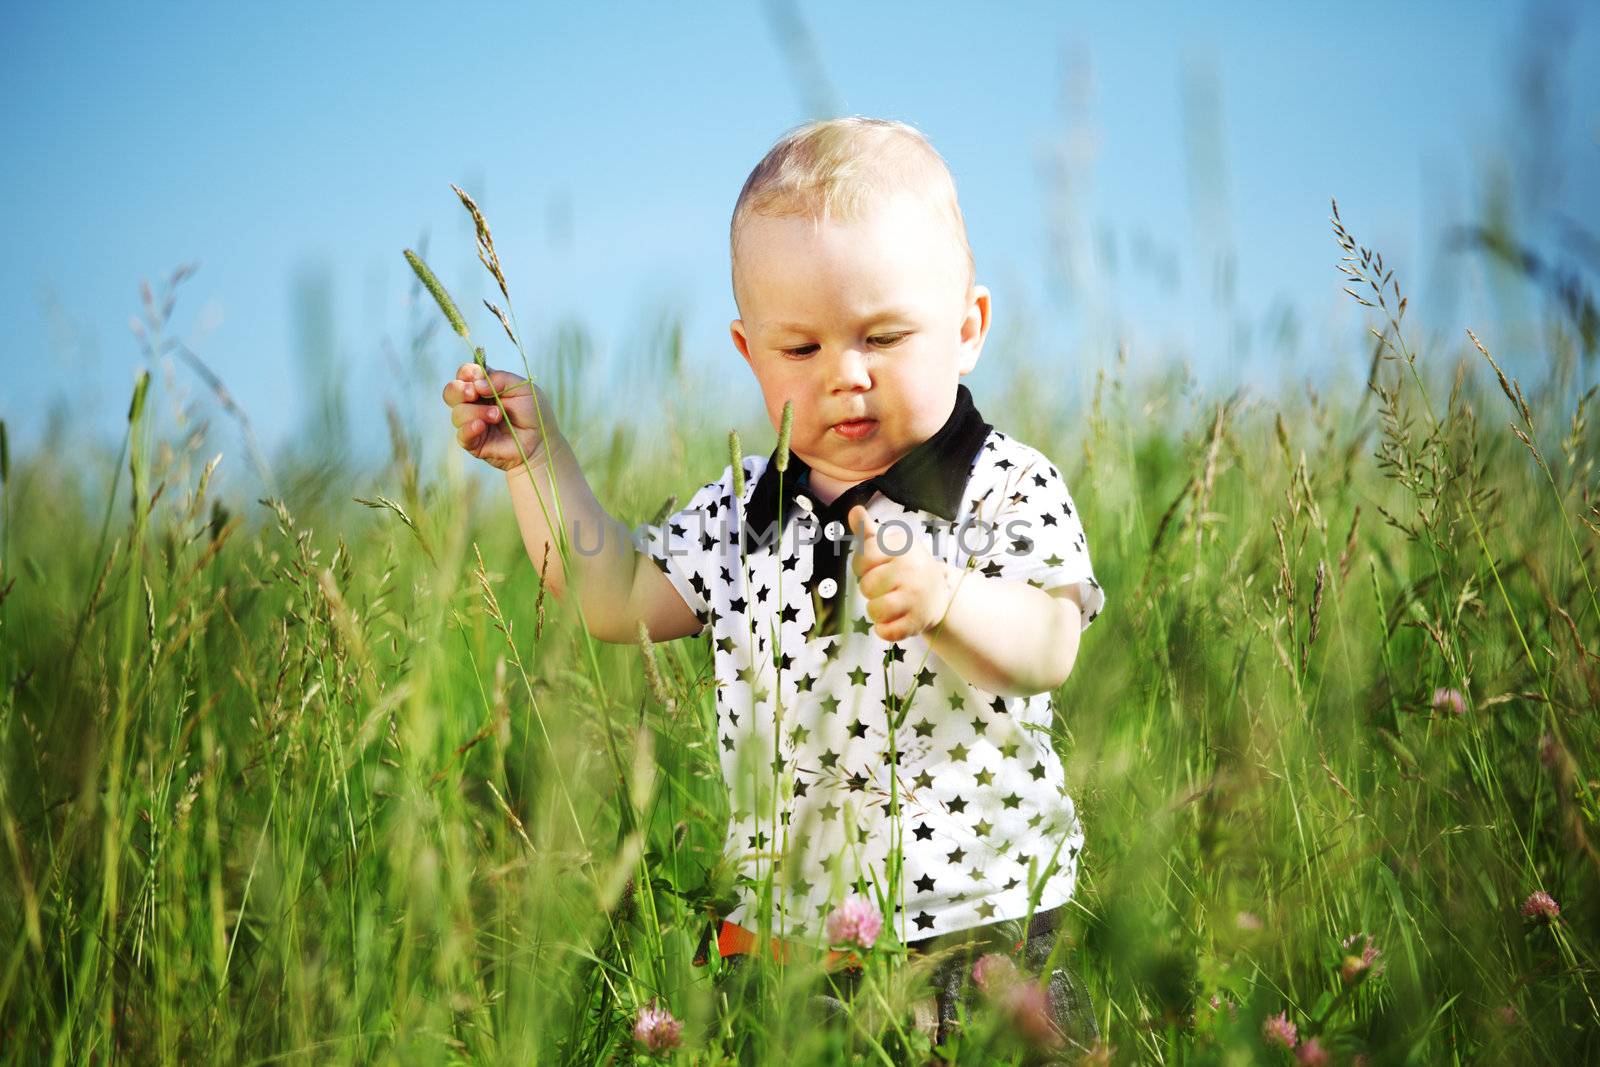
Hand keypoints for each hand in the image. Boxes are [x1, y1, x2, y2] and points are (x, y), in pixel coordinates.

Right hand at [441, 361, 563, 472]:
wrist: (540, 441)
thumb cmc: (533, 413)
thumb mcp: (522, 388)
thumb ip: (501, 379)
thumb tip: (477, 384)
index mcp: (485, 386)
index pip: (465, 374)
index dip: (467, 372)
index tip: (477, 376)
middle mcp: (475, 403)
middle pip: (451, 391)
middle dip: (459, 390)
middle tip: (474, 394)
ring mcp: (472, 422)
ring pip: (457, 413)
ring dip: (477, 412)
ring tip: (498, 416)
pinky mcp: (473, 442)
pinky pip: (461, 435)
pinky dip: (469, 428)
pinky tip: (481, 426)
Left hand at [848, 506, 955, 642]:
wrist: (940, 594)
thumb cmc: (907, 567)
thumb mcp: (891, 546)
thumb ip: (869, 532)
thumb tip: (854, 511)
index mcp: (902, 547)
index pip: (863, 558)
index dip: (862, 566)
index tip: (876, 566)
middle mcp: (911, 569)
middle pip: (866, 586)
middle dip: (870, 589)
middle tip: (887, 586)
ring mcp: (916, 596)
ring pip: (874, 610)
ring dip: (875, 611)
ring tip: (889, 603)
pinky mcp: (918, 621)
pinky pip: (886, 632)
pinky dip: (884, 630)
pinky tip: (893, 620)